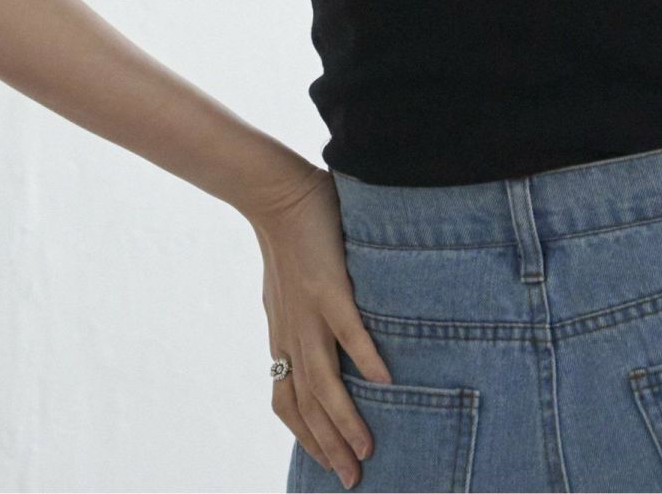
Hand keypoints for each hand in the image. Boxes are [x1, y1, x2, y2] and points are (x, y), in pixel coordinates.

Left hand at [251, 164, 393, 488]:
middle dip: (327, 446)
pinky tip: (386, 382)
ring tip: (364, 449)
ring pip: (324, 382)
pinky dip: (365, 359)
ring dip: (343, 421)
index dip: (307, 437)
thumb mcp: (287, 290)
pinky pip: (349, 331)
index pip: (289, 400)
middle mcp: (293, 333)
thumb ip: (301, 316)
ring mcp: (310, 312)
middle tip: (350, 478)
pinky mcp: (329, 286)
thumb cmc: (288, 236)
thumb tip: (319, 329)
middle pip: (307, 405)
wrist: (276, 195)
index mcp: (283, 336)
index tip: (328, 464)